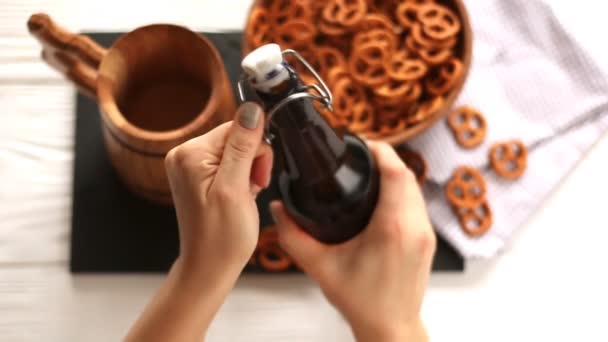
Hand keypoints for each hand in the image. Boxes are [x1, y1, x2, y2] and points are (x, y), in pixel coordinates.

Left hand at [165, 102, 272, 276]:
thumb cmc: (222, 237)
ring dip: (248, 171)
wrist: (210, 267)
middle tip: (249, 190)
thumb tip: (252, 108)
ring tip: (243, 197)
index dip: (256, 151)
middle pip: (237, 137)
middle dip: (252, 162)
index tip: (256, 178)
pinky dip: (240, 178)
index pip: (237, 127)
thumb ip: (243, 146)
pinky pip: (229, 162)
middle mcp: (184, 154)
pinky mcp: (197, 175)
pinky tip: (237, 196)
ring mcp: (189, 165)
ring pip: (236, 150)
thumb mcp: (235, 188)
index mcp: (190, 153)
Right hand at [270, 141, 435, 341]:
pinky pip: (419, 204)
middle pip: (407, 175)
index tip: (364, 144)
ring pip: (416, 189)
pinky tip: (384, 196)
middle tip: (362, 156)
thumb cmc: (361, 302)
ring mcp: (425, 235)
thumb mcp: (319, 266)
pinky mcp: (428, 241)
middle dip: (386, 159)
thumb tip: (279, 209)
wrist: (390, 327)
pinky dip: (403, 192)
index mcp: (392, 228)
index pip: (396, 172)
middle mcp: (415, 227)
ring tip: (371, 172)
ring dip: (397, 175)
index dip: (381, 151)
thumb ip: (294, 236)